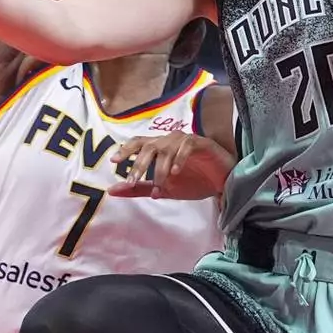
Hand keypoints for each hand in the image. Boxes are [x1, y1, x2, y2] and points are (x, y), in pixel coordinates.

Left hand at [109, 130, 233, 200]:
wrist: (221, 184)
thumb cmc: (193, 182)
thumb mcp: (163, 189)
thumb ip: (138, 189)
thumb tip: (111, 191)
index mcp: (159, 148)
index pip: (138, 143)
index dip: (125, 149)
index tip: (114, 161)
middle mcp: (170, 140)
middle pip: (149, 145)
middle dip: (139, 163)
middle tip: (132, 180)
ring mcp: (186, 140)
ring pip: (166, 147)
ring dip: (160, 167)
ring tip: (160, 184)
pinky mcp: (202, 143)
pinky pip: (187, 145)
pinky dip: (179, 158)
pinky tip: (176, 172)